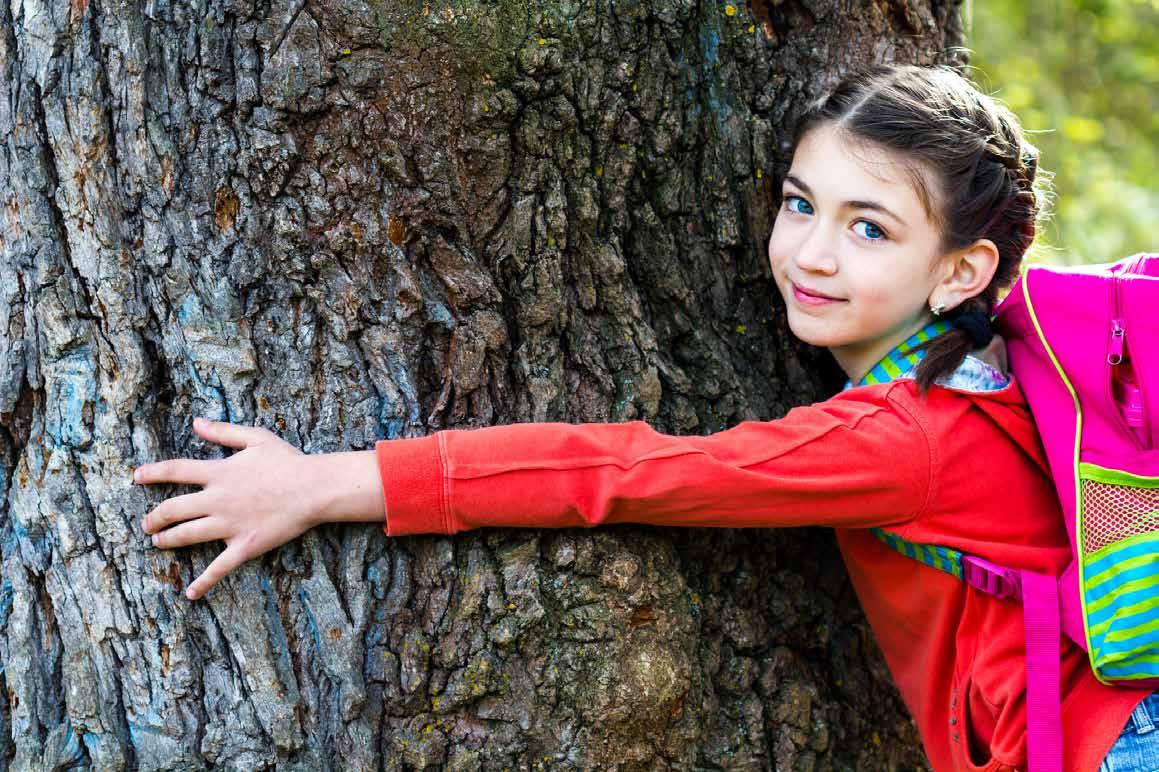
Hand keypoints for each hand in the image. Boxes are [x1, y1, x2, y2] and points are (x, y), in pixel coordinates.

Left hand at [135, 417, 319, 600]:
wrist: (314, 489)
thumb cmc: (288, 461)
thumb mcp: (256, 438)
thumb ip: (223, 432)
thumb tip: (196, 423)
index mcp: (219, 473)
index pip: (175, 471)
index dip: (152, 473)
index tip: (136, 478)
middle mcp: (217, 500)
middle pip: (173, 509)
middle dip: (154, 518)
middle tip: (147, 524)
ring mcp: (229, 525)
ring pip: (186, 536)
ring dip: (167, 541)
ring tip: (158, 542)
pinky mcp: (245, 546)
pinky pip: (219, 568)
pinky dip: (203, 582)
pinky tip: (190, 593)